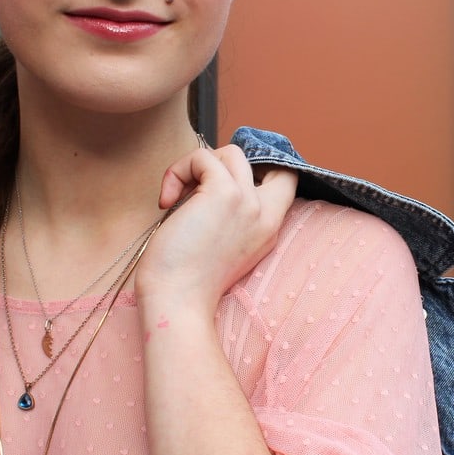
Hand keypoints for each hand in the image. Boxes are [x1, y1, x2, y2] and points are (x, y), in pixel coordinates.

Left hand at [135, 144, 297, 315]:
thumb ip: (229, 216)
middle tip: (199, 187)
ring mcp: (248, 201)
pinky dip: (178, 171)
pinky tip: (166, 202)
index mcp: (267, 230)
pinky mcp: (224, 193)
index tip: (221, 184)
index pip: (287, 180)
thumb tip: (206, 179)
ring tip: (178, 197)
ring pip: (230, 152)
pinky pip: (202, 157)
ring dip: (197, 166)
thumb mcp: (222, 245)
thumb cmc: (185, 281)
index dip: (259, 168)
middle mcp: (264, 214)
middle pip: (263, 160)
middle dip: (229, 164)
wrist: (177, 302)